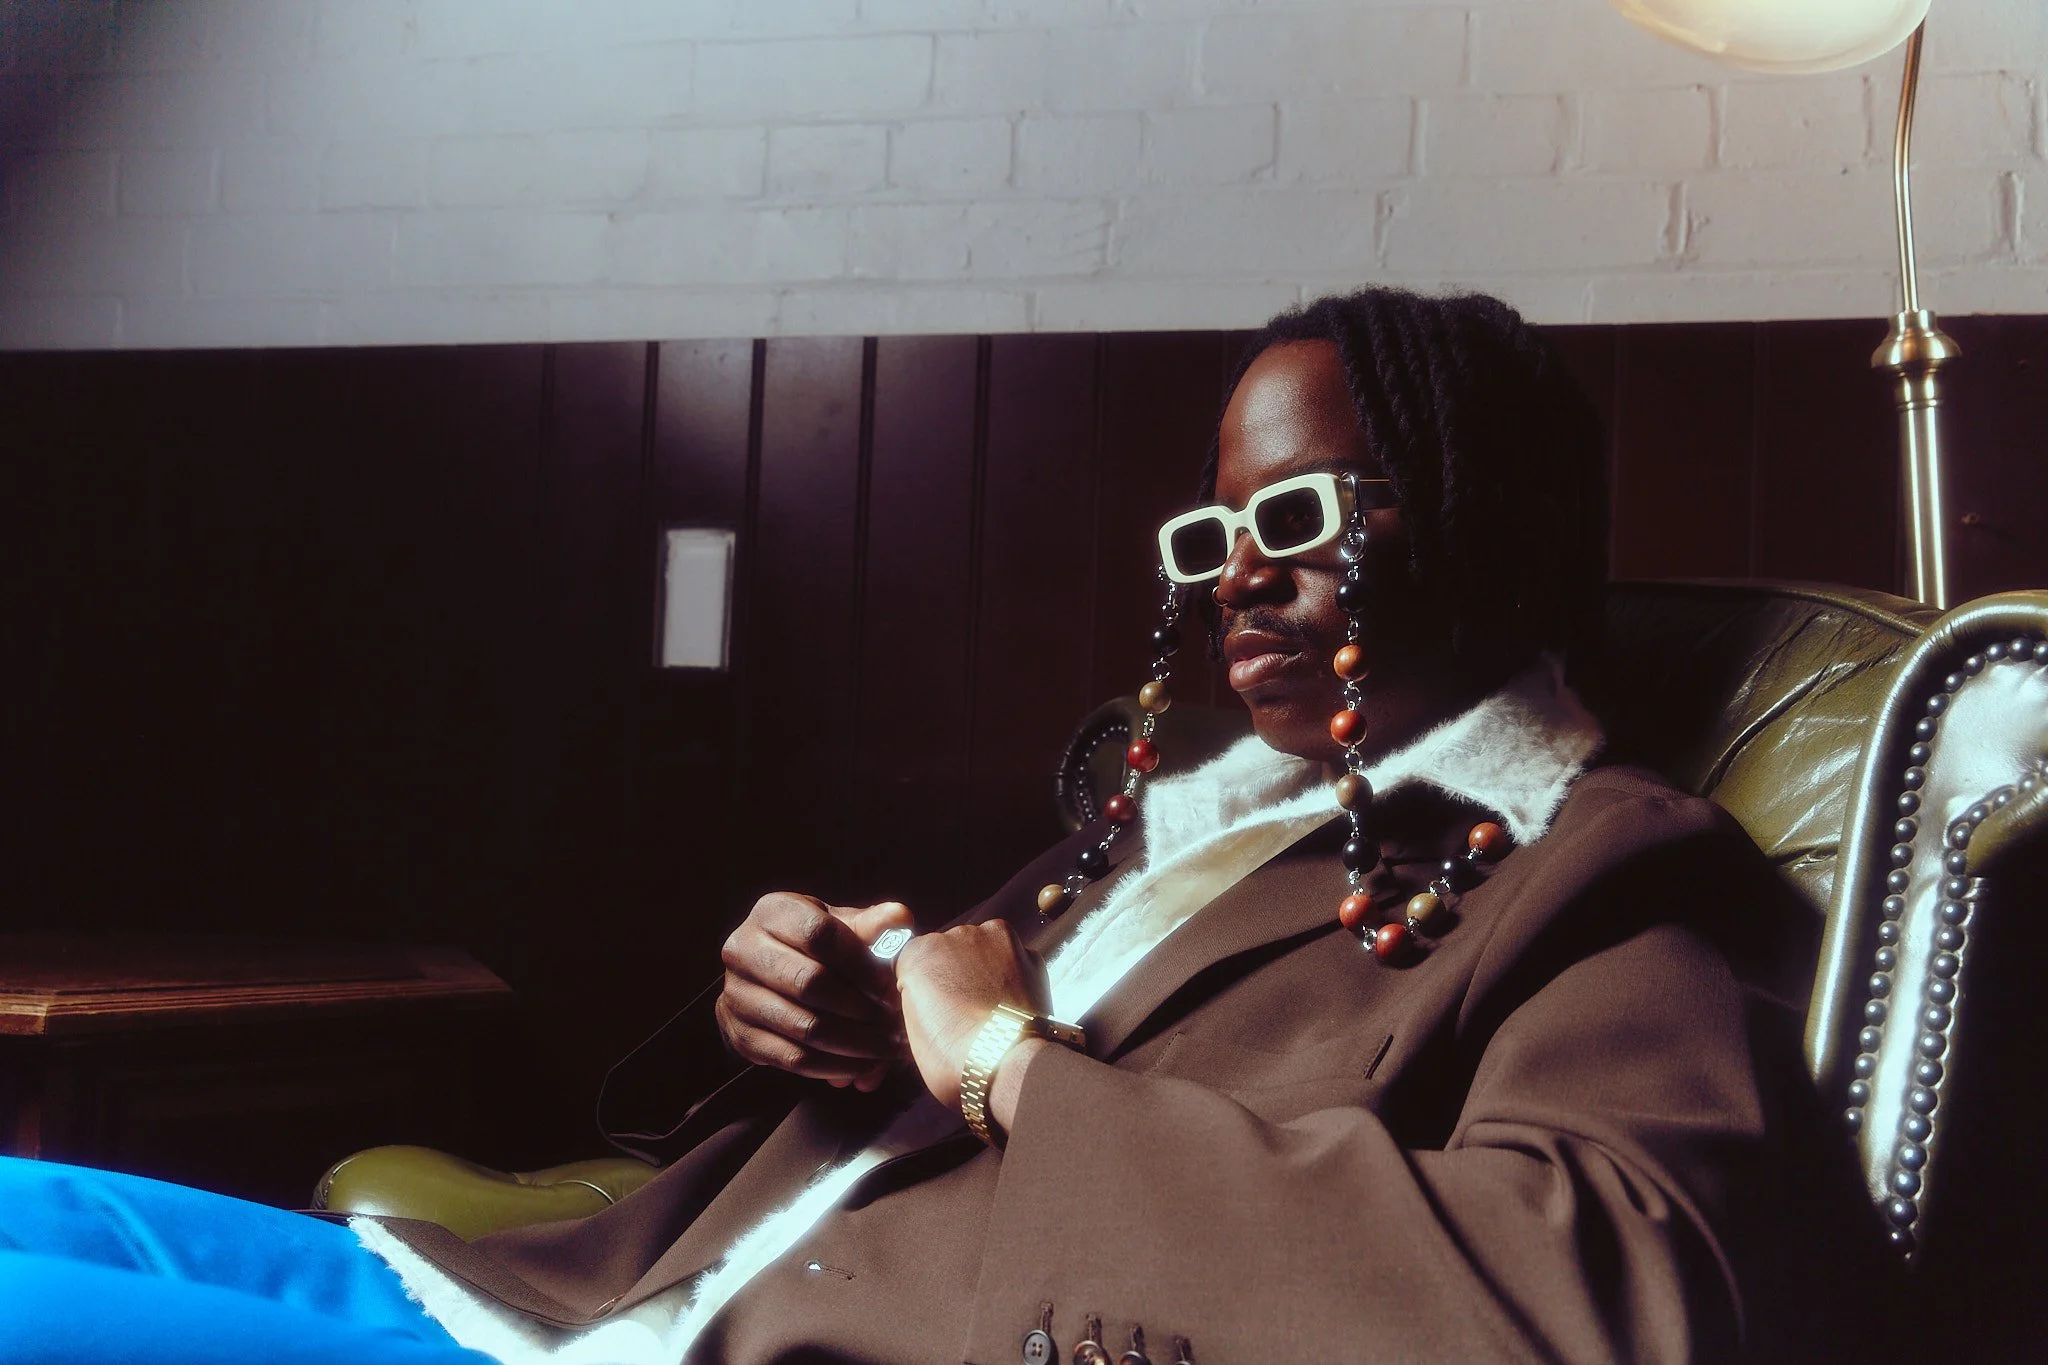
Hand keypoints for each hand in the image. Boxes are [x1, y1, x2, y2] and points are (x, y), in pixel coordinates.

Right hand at [715, 893, 912, 1091]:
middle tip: (893, 1022)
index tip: (889, 984)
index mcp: (772, 912)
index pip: (819, 935)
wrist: (767, 976)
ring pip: (804, 1026)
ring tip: (886, 1047)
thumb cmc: (815, 945)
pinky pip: (793, 1058)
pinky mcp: (740, 1035)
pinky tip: (862, 1065)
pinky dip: (834, 1066)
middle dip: (859, 1007)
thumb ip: (870, 923)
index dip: (860, 962)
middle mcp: (743, 950)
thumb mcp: (840, 925)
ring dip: (853, 1043)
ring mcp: (736, 995)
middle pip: (809, 983)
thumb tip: (899, 917)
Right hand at [893, 920, 1049, 1111]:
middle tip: (961, 1008)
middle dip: (955, 972)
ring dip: (985, 968)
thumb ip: (918, 997)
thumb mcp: (913, 1030)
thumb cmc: (952, 1054)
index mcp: (920, 952)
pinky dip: (1014, 977)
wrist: (1005, 1061)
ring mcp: (996, 941)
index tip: (932, 1004)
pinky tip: (1011, 1003)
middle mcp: (957, 935)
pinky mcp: (1029, 954)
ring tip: (990, 1006)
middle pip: (951, 949)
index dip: (923, 985)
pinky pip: (1016, 961)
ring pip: (986, 949)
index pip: (915, 960)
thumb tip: (932, 997)